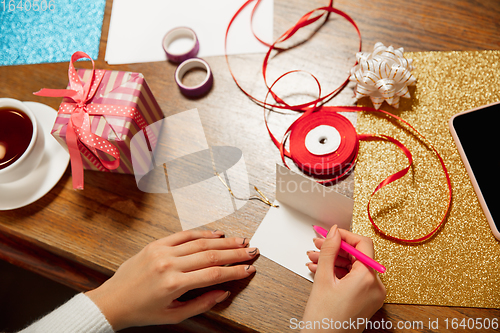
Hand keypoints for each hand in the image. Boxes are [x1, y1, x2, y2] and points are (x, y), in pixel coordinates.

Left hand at [86, 229, 257, 330]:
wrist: (112, 301)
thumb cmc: (141, 311)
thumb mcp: (173, 315)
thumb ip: (201, 303)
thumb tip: (224, 292)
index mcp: (173, 284)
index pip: (213, 274)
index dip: (235, 271)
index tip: (249, 268)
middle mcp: (169, 264)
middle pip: (211, 255)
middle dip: (235, 252)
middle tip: (252, 250)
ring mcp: (162, 251)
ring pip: (200, 242)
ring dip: (223, 240)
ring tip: (240, 240)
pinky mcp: (156, 244)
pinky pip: (183, 234)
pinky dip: (202, 233)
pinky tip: (216, 233)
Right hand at [302, 225, 385, 331]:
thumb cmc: (324, 319)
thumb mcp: (323, 278)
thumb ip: (330, 250)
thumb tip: (334, 232)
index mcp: (368, 279)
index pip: (363, 244)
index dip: (345, 236)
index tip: (330, 234)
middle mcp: (376, 287)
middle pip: (357, 256)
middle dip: (335, 249)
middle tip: (318, 245)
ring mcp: (372, 295)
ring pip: (354, 268)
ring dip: (333, 261)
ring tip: (314, 259)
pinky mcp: (366, 301)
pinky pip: (354, 279)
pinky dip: (338, 273)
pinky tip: (320, 270)